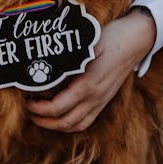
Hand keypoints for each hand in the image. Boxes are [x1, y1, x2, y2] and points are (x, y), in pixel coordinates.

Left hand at [23, 10, 156, 133]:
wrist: (136, 40)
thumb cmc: (110, 37)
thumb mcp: (85, 43)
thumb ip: (66, 57)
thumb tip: (42, 63)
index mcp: (88, 85)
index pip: (57, 107)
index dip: (38, 108)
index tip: (27, 99)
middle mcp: (95, 98)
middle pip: (64, 122)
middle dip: (42, 120)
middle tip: (28, 111)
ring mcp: (101, 101)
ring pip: (75, 125)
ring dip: (55, 126)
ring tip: (41, 117)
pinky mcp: (105, 100)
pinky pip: (86, 121)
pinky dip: (71, 124)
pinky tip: (61, 117)